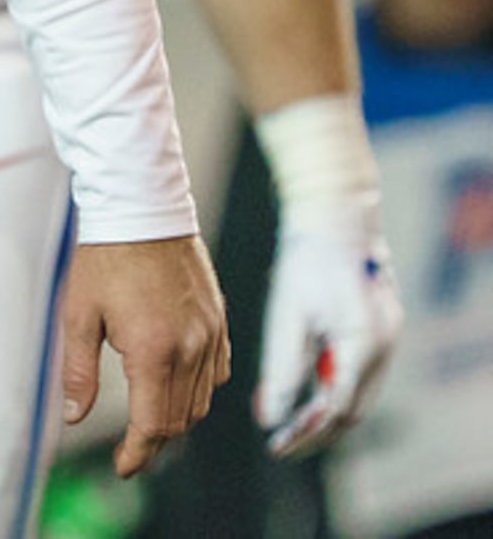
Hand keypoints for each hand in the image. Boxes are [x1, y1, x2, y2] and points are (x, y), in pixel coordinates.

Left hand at [59, 234, 229, 477]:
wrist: (142, 210)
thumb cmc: (104, 258)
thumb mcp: (78, 314)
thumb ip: (78, 370)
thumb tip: (74, 416)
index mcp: (154, 350)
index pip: (154, 424)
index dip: (138, 452)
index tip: (123, 466)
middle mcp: (191, 348)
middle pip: (181, 418)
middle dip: (155, 440)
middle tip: (131, 450)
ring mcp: (211, 335)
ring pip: (203, 400)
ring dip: (177, 417)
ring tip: (149, 422)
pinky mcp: (220, 321)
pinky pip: (219, 373)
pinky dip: (200, 389)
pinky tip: (176, 385)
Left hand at [256, 200, 400, 456]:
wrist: (334, 215)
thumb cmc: (305, 259)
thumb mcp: (287, 315)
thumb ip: (282, 369)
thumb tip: (270, 416)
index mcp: (363, 344)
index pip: (335, 410)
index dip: (305, 433)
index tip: (276, 445)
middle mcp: (385, 346)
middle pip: (354, 409)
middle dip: (318, 432)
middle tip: (283, 444)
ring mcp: (389, 336)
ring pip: (359, 391)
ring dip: (327, 411)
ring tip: (289, 422)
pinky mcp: (382, 327)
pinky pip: (361, 370)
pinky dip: (335, 385)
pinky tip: (306, 386)